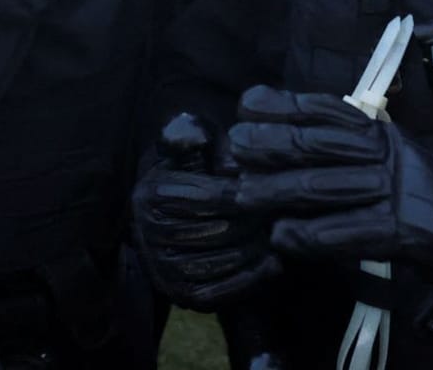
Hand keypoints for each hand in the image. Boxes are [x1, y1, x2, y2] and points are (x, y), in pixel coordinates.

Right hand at [133, 114, 281, 309]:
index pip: (206, 197)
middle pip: (219, 230)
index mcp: (152, 194)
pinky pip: (222, 291)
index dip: (243, 193)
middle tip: (282, 211)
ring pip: (224, 261)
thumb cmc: (191, 172)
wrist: (166, 216)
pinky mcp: (180, 295)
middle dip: (255, 221)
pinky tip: (274, 262)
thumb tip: (219, 154)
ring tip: (280, 232)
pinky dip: (252, 278)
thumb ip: (201, 137)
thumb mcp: (193, 147)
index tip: (272, 186)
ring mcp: (163, 269)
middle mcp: (150, 234)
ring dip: (258, 248)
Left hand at [227, 86, 432, 291]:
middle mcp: (384, 156)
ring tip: (244, 195)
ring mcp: (392, 193)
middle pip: (318, 143)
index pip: (326, 110)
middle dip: (271, 142)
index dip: (284, 104)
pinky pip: (346, 231)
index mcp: (378, 134)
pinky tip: (283, 237)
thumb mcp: (388, 155)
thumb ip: (346, 144)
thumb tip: (285, 131)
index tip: (247, 104)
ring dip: (279, 190)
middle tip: (235, 147)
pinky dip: (310, 235)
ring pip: (324, 186)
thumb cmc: (422, 193)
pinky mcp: (399, 232)